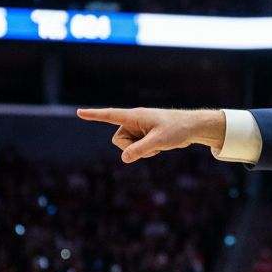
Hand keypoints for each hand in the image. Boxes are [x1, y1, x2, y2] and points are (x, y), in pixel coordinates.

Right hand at [76, 107, 224, 162]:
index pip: (110, 115)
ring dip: (141, 151)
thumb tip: (123, 158)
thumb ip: (140, 150)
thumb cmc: (177, 129)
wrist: (192, 128)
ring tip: (158, 145)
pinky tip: (159, 146)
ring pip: (127, 147)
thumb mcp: (158, 141)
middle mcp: (134, 121)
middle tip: (152, 146)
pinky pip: (136, 148)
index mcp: (135, 116)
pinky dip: (146, 151)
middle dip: (131, 148)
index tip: (79, 112)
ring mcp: (138, 129)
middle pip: (118, 140)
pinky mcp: (144, 136)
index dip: (94, 115)